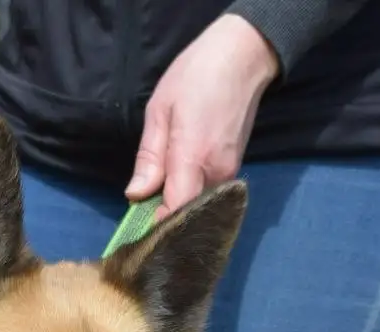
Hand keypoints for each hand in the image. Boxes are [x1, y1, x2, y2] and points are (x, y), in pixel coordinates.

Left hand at [126, 14, 279, 220]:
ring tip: (157, 198)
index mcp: (193, 158)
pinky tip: (176, 186)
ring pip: (198, 204)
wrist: (243, 57)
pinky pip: (208, 193)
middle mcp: (216, 174)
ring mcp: (229, 173)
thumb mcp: (159, 110)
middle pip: (187, 213)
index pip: (175, 212)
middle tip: (142, 213)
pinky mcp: (234, 169)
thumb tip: (135, 195)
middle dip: (165, 217)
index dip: (156, 224)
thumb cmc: (196, 76)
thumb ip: (149, 157)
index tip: (137, 225)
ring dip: (178, 205)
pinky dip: (191, 195)